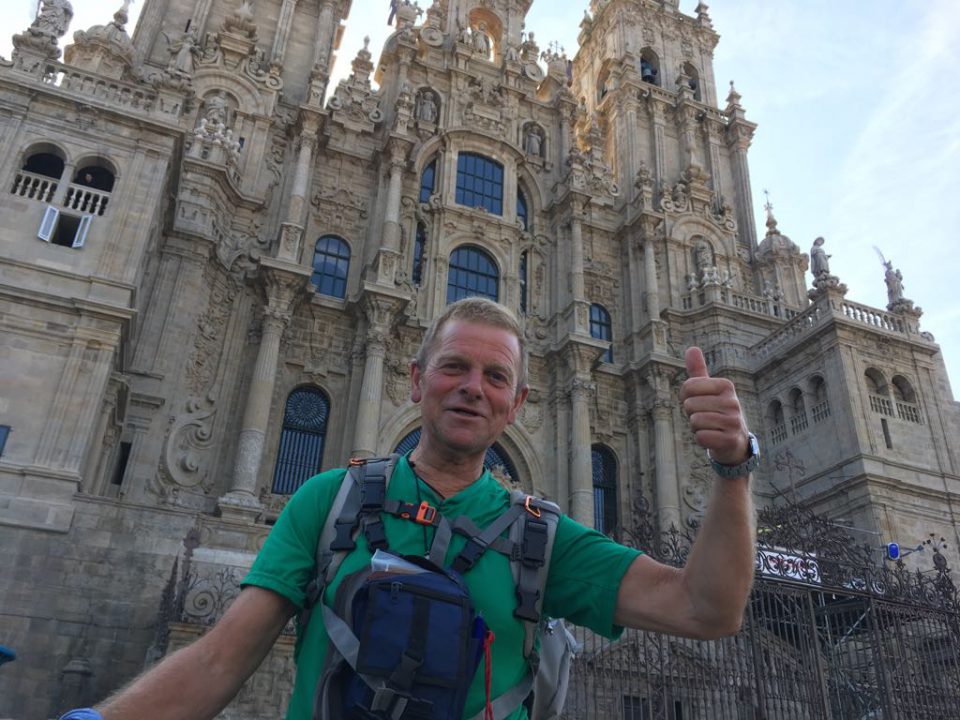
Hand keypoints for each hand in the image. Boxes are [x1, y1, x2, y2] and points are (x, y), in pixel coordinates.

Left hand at [680, 347, 748, 465]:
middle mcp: (733, 402)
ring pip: (695, 421)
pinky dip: (702, 439)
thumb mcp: (708, 390)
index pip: (688, 386)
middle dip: (692, 413)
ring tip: (709, 426)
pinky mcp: (731, 439)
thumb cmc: (715, 411)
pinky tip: (713, 437)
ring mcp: (734, 422)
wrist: (734, 441)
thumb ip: (698, 371)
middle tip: (705, 416)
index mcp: (726, 385)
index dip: (686, 397)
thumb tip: (691, 348)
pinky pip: (701, 437)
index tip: (698, 401)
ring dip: (697, 427)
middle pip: (690, 405)